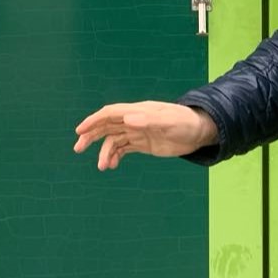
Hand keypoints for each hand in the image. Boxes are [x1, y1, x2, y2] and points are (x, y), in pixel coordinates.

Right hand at [73, 101, 218, 170]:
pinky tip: (111, 166)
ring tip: (102, 166)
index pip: (111, 113)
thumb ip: (148, 120)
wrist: (199, 132)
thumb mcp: (169, 122)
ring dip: (104, 151)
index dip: (94, 120)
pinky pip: (123, 148)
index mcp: (138, 111)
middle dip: (91, 135)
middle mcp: (135, 120)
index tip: (80, 131)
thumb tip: (127, 119)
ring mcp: (138, 131)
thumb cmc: (186, 123)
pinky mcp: (143, 143)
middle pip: (107, 126)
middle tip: (78, 148)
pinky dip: (114, 156)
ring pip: (113, 140)